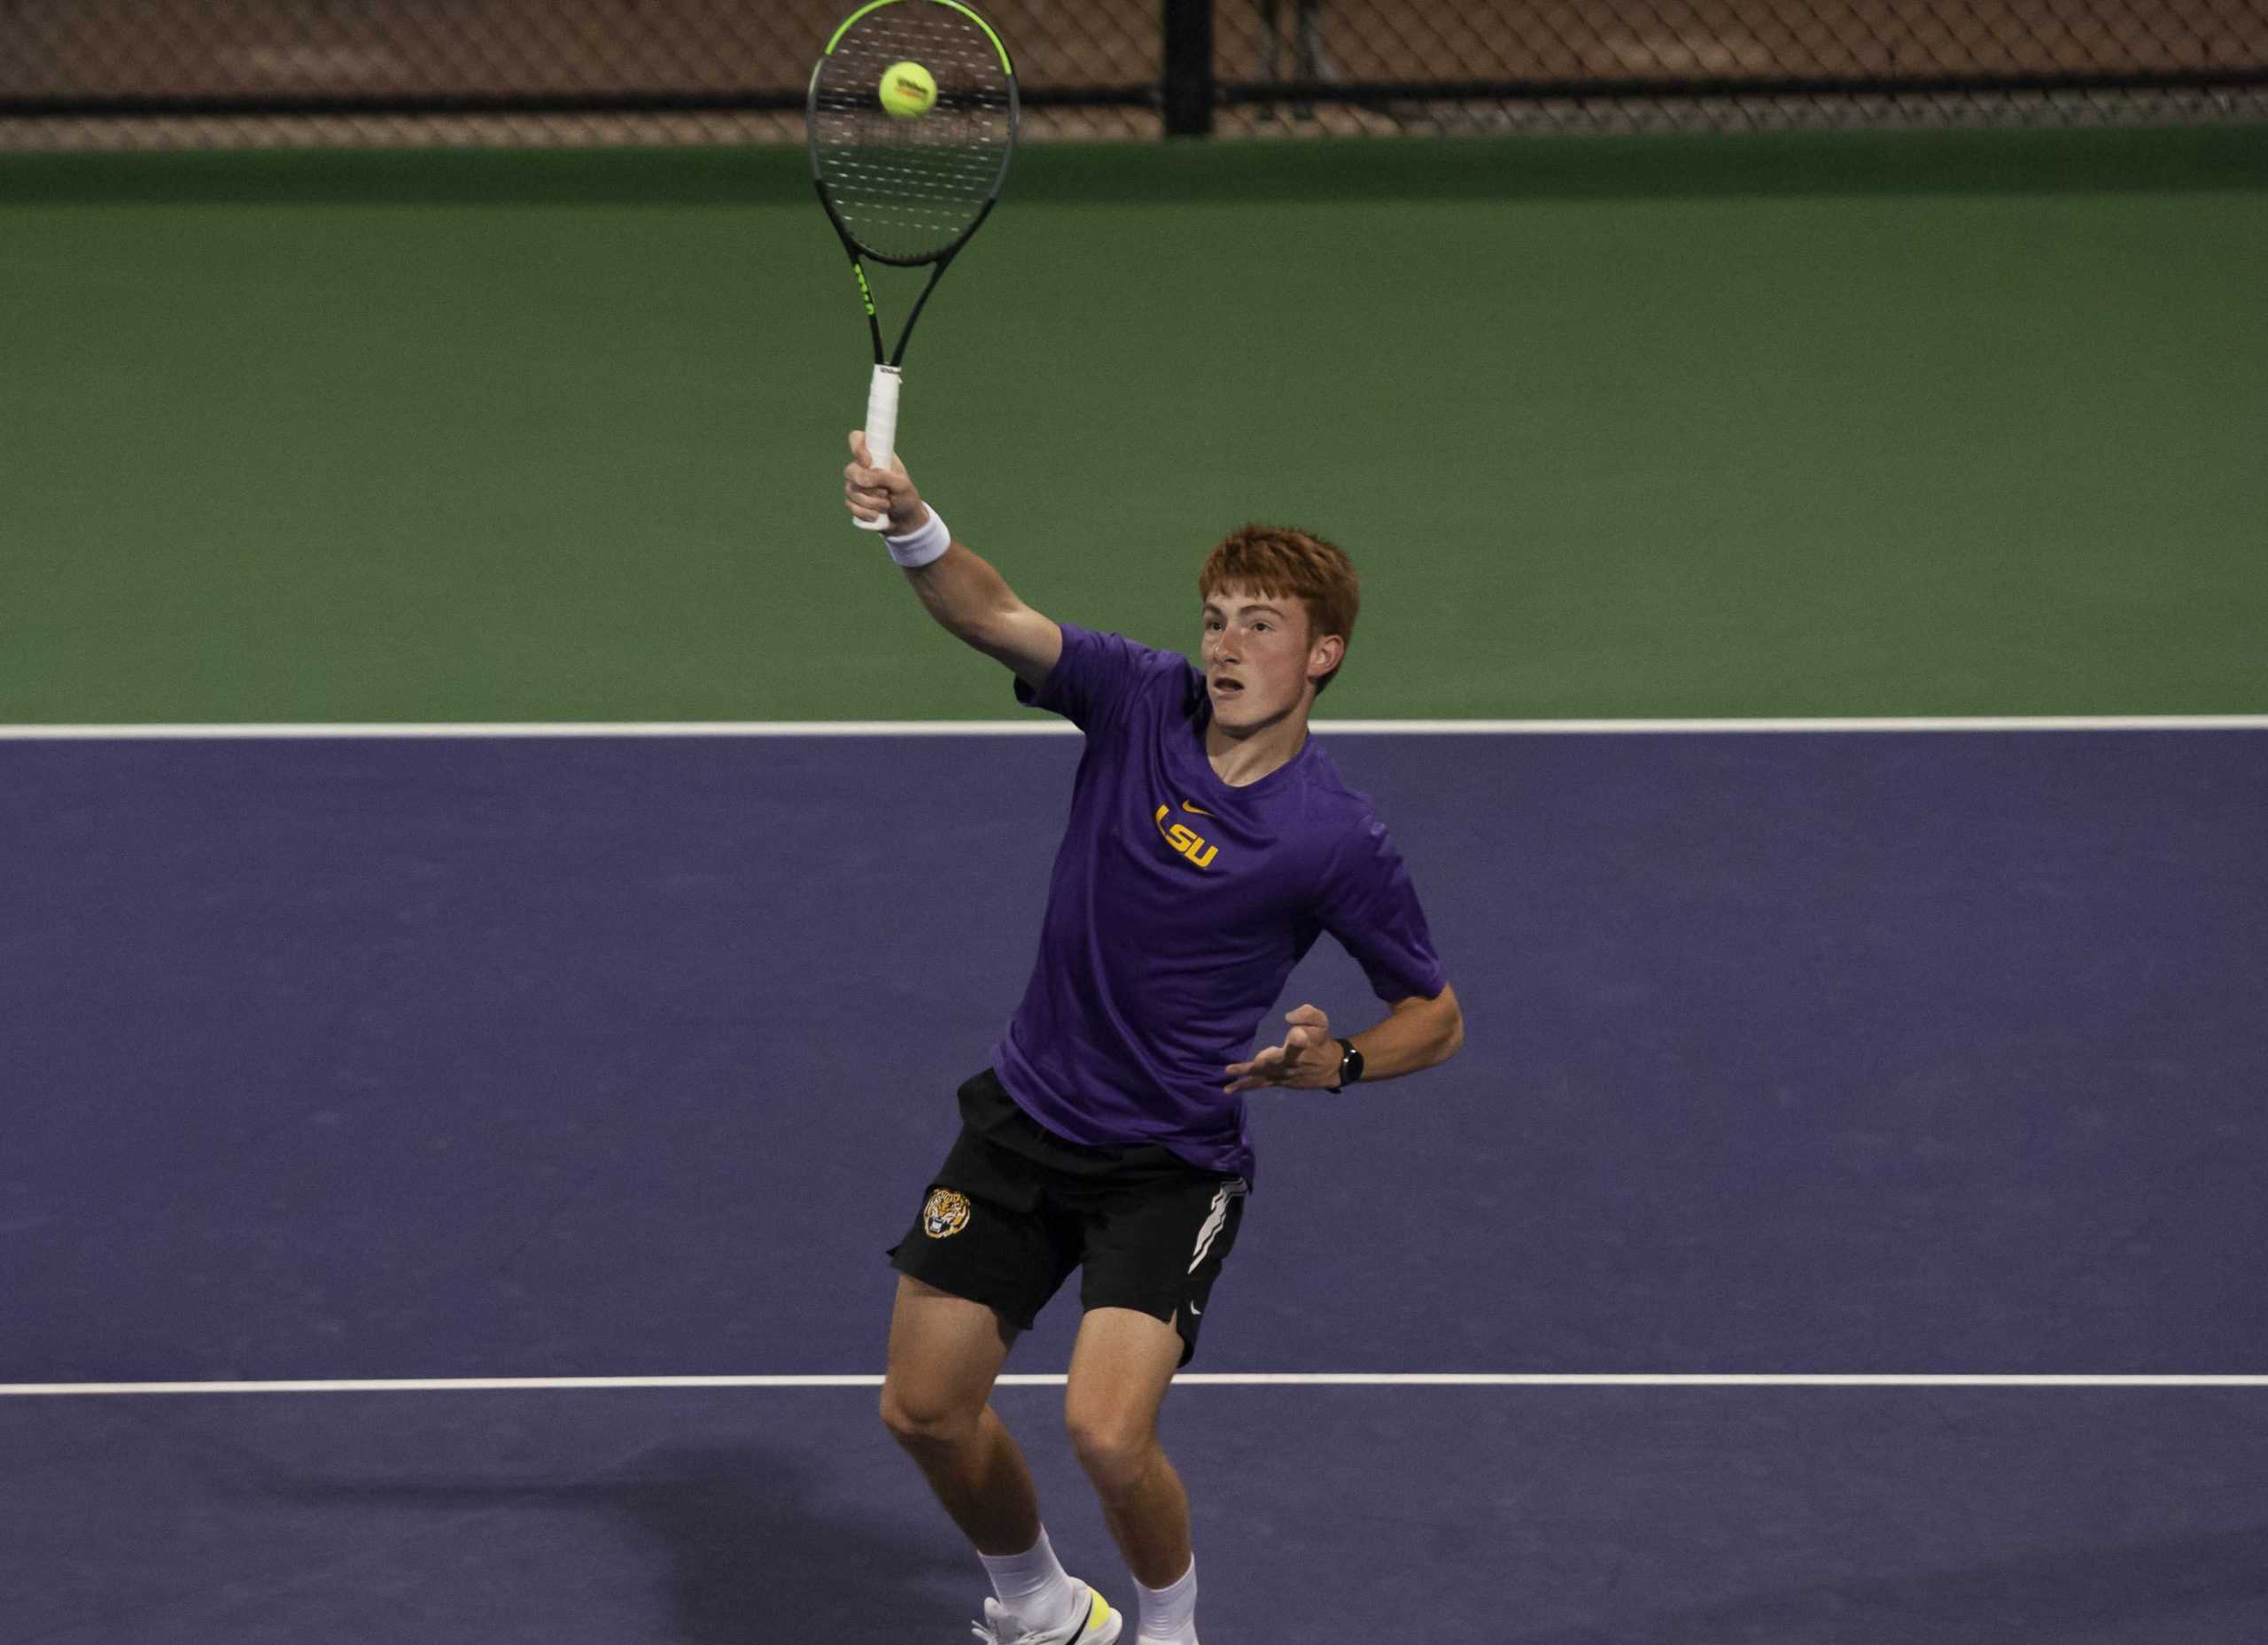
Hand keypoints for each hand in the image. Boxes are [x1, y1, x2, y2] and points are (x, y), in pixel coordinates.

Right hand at [844, 431, 928, 533]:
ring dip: (871, 503)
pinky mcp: (853, 501)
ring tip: (887, 505)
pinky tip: (877, 515)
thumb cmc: (905, 497)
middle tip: (885, 493)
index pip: (857, 439)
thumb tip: (862, 478)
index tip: (869, 462)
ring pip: (850, 491)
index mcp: (877, 456)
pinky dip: (865, 512)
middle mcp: (863, 468)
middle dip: (867, 487)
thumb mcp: (901, 484)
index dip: (858, 448)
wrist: (905, 520)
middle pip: (849, 470)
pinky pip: (850, 505)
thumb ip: (883, 477)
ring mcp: (856, 485)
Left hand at [1223, 1004, 1338, 1093]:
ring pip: (1263, 1075)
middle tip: (1257, 1060)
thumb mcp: (1320, 1022)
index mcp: (1303, 1047)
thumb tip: (1289, 1016)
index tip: (1299, 1034)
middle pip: (1277, 1062)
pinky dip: (1244, 1086)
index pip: (1300, 1043)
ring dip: (1246, 1074)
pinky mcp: (1277, 1081)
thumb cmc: (1320, 1041)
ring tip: (1229, 1070)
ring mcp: (1282, 1075)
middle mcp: (1291, 1064)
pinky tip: (1228, 1089)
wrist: (1330, 1068)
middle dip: (1266, 1061)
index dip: (1298, 1040)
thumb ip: (1308, 1014)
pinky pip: (1259, 1084)